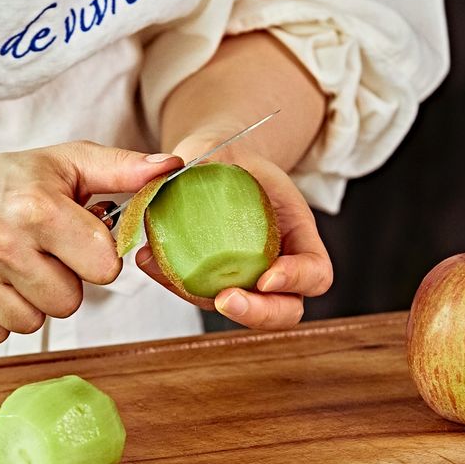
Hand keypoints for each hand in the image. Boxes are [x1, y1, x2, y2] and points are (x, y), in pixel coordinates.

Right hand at [0, 141, 181, 341]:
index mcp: (36, 207)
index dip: (94, 258)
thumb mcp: (64, 164)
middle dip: (61, 281)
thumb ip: (121, 168)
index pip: (104, 268)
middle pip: (69, 303)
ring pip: (33, 324)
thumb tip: (173, 166)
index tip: (74, 241)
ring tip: (11, 267)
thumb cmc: (7, 181)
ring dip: (29, 301)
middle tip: (38, 253)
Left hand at [135, 134, 332, 330]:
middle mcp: (279, 267)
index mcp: (298, 235)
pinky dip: (172, 283)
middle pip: (286, 312)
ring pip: (241, 314)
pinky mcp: (215, 286)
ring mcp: (248, 282)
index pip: (316, 273)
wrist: (213, 170)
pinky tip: (148, 258)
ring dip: (205, 301)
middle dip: (258, 312)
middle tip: (226, 299)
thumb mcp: (227, 150)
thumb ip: (209, 156)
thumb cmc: (231, 161)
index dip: (298, 279)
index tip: (268, 276)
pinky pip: (199, 296)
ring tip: (167, 272)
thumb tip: (174, 166)